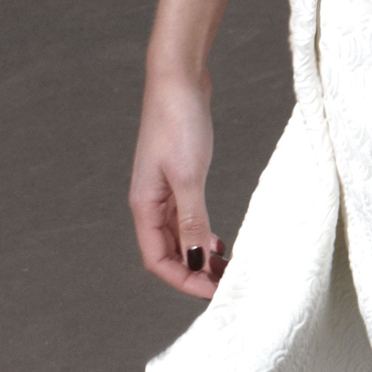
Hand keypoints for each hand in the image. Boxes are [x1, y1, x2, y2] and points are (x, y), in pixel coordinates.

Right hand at [129, 73, 227, 295]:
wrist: (179, 80)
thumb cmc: (178, 122)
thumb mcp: (189, 176)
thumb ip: (193, 221)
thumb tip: (197, 260)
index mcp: (144, 206)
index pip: (158, 260)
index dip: (184, 281)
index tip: (214, 291)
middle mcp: (149, 203)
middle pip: (168, 254)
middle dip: (194, 273)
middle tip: (226, 283)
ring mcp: (163, 192)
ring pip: (179, 239)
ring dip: (200, 257)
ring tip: (227, 266)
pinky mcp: (178, 179)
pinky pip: (187, 221)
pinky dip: (203, 236)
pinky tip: (220, 241)